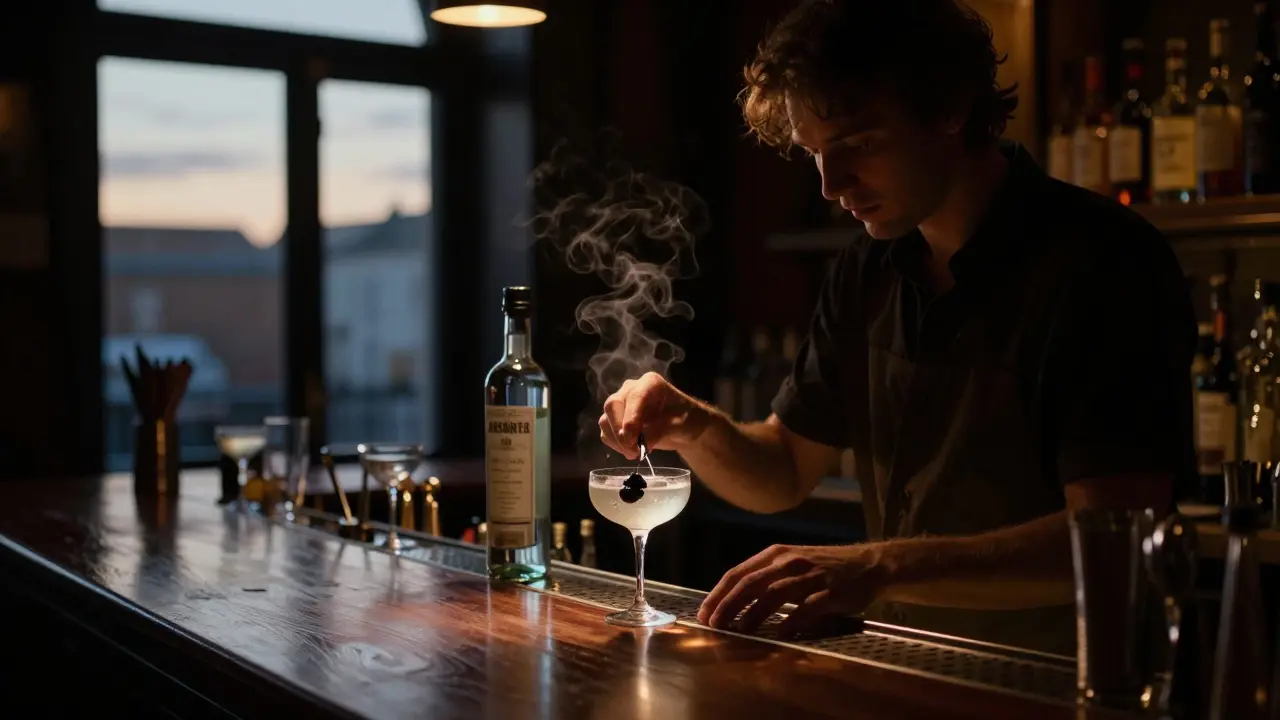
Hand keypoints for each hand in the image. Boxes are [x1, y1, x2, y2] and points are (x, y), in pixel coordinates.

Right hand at [599, 372, 710, 458]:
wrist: (684, 428)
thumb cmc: (685, 420)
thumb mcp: (678, 425)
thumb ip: (658, 431)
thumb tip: (641, 444)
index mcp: (650, 383)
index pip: (634, 397)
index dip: (630, 419)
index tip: (633, 440)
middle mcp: (631, 389)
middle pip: (612, 405)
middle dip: (619, 430)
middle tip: (633, 450)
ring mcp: (621, 404)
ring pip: (606, 420)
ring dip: (617, 440)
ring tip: (635, 453)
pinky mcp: (615, 420)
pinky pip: (606, 432)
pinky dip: (615, 444)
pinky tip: (631, 450)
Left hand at [697, 543, 889, 638]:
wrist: (868, 565)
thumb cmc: (825, 567)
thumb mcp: (792, 563)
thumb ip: (766, 577)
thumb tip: (732, 601)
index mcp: (776, 554)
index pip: (738, 572)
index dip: (718, 593)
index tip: (705, 613)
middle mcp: (790, 561)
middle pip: (751, 583)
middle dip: (728, 604)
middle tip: (714, 624)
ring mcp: (811, 575)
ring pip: (774, 593)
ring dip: (753, 613)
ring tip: (739, 630)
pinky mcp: (831, 591)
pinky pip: (808, 607)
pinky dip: (792, 620)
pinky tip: (780, 633)